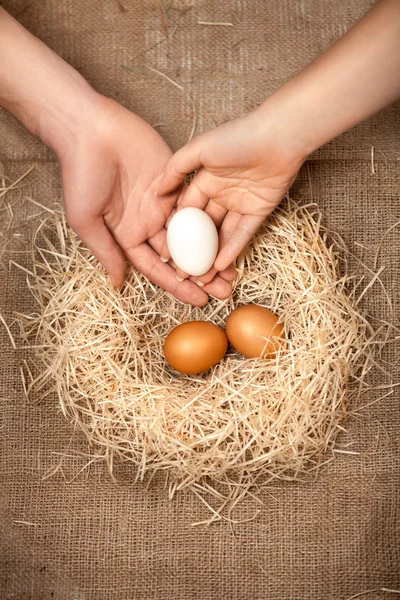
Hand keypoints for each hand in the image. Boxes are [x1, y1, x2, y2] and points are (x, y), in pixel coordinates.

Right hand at [59, 98, 234, 305]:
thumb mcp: (86, 219)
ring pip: (194, 232)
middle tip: (225, 291)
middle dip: (202, 274)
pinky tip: (229, 233)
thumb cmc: (80, 174)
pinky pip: (198, 202)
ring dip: (212, 250)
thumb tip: (119, 283)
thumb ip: (106, 250)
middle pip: (181, 255)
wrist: (90, 128)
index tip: (199, 301)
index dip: (178, 285)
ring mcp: (164, 201)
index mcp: (128, 234)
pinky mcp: (176, 179)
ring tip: (233, 268)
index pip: (158, 267)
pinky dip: (212, 218)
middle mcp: (149, 221)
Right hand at [157, 107, 306, 283]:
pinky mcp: (259, 211)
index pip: (186, 212)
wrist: (279, 136)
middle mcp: (220, 193)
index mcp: (204, 180)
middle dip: (192, 251)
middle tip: (182, 273)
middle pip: (203, 228)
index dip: (175, 234)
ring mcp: (240, 203)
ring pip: (222, 235)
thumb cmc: (237, 137)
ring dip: (212, 256)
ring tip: (201, 277)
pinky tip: (220, 267)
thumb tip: (157, 192)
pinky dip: (232, 250)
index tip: (165, 254)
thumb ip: (175, 169)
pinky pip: (242, 234)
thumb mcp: (199, 149)